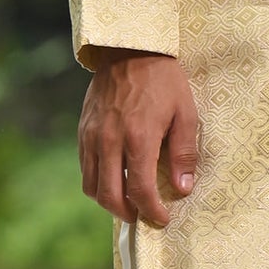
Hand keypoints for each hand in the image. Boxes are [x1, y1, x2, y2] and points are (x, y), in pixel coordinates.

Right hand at [79, 48, 200, 228]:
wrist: (129, 49)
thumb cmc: (163, 80)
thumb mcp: (186, 112)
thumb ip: (184, 153)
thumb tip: (183, 188)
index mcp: (138, 138)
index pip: (140, 190)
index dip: (152, 211)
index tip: (163, 218)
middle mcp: (109, 141)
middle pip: (109, 196)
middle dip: (128, 213)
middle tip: (143, 216)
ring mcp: (91, 136)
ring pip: (91, 186)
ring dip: (109, 201)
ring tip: (128, 201)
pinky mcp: (82, 131)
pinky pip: (85, 168)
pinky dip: (98, 181)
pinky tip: (115, 178)